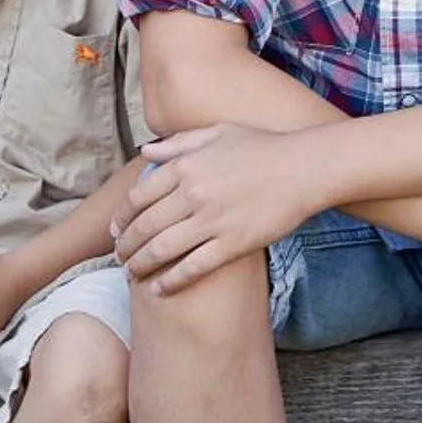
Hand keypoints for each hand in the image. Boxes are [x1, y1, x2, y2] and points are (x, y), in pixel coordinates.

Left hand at [111, 123, 321, 294]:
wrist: (306, 168)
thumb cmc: (264, 146)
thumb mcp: (218, 132)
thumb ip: (179, 143)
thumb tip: (146, 151)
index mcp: (186, 165)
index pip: (138, 197)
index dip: (121, 218)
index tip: (116, 230)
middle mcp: (193, 193)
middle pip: (144, 227)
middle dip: (125, 246)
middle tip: (119, 257)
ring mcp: (212, 220)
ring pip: (161, 250)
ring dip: (140, 266)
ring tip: (132, 274)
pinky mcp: (232, 244)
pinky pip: (192, 268)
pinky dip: (171, 282)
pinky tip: (159, 290)